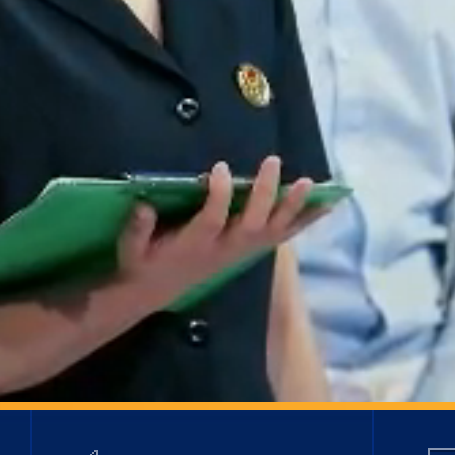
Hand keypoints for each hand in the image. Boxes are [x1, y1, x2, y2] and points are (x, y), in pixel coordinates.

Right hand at [114, 157, 327, 307]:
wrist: (151, 292)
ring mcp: (237, 252)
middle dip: (264, 194)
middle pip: (251, 224)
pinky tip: (324, 206)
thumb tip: (144, 206)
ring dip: (292, 208)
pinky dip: (301, 221)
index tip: (219, 168)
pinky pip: (279, 237)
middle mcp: (222, 250)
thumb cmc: (141, 263)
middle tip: (273, 162)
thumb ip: (137, 229)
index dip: (218, 196)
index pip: (212, 220)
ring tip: (311, 184)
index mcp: (194, 246)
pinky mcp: (246, 252)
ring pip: (272, 232)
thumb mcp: (130, 249)